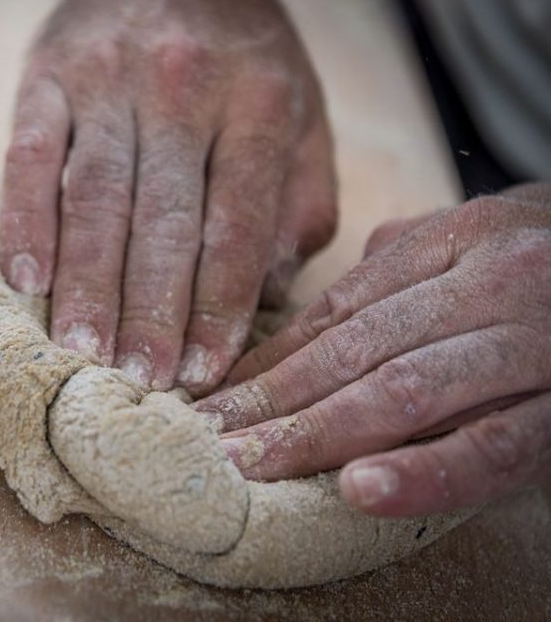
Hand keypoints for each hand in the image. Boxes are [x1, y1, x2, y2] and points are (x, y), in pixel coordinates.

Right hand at [0, 0, 335, 394]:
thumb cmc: (242, 55)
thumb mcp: (302, 112)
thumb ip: (301, 199)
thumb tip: (272, 290)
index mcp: (258, 104)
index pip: (237, 224)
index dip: (220, 304)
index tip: (205, 371)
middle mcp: (184, 91)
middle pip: (164, 220)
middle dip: (152, 310)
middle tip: (140, 380)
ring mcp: (109, 82)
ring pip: (96, 197)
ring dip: (89, 282)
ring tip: (82, 352)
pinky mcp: (48, 76)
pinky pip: (30, 155)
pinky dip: (26, 219)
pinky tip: (24, 279)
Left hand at [194, 185, 550, 516]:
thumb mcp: (492, 235)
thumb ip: (414, 258)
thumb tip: (336, 280)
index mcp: (461, 239)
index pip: (340, 308)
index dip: (272, 356)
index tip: (216, 393)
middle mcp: (493, 281)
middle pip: (357, 348)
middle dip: (275, 399)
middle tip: (207, 437)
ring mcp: (534, 343)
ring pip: (407, 391)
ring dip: (319, 436)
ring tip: (252, 466)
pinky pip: (495, 446)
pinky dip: (426, 470)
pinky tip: (359, 489)